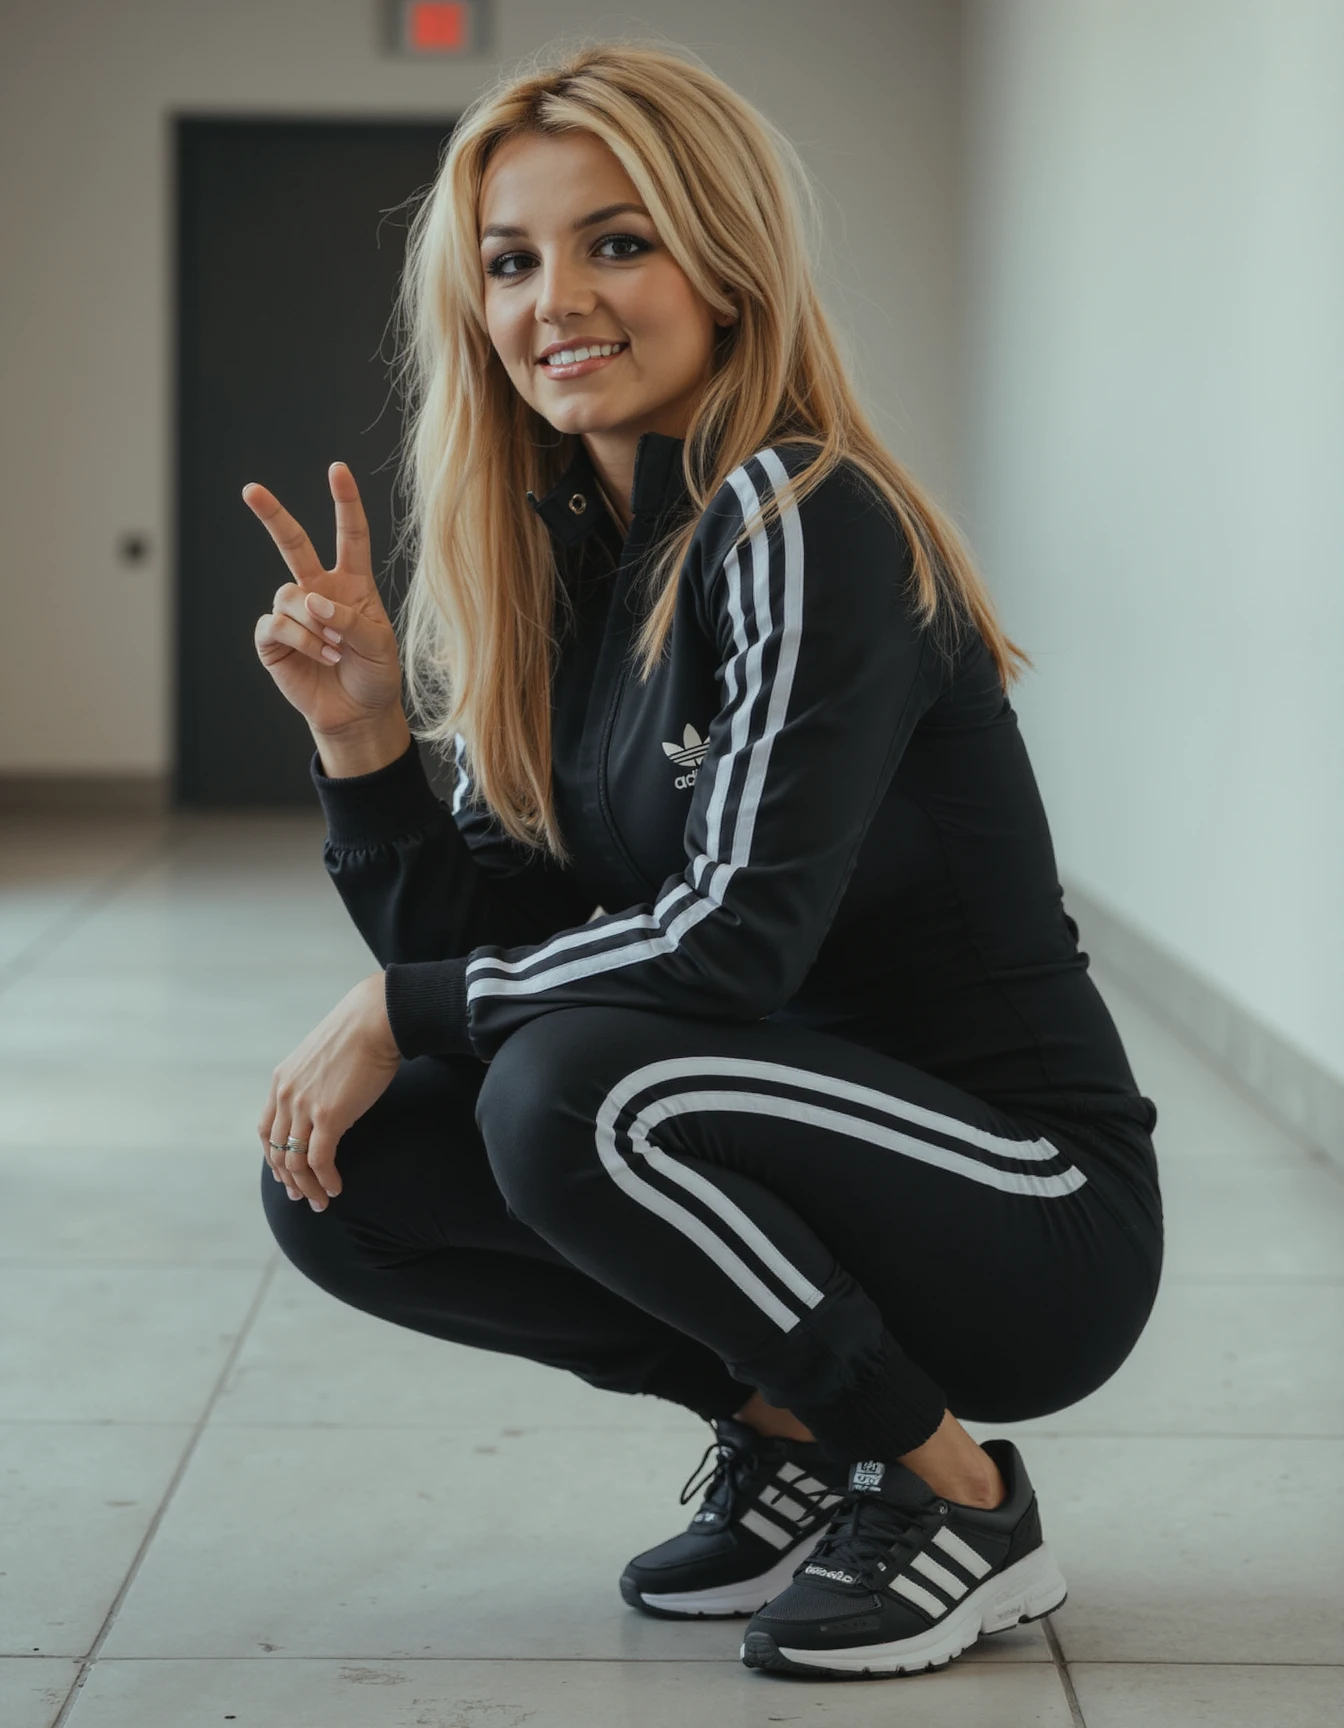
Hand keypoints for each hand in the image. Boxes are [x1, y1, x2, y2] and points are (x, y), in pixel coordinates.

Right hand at [245, 462, 404, 740]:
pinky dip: (301, 640)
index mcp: (352, 583)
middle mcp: (319, 590)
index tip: (337, 469)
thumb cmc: (375, 674)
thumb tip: (313, 601)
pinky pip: (277, 625)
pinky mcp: (274, 640)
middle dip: (272, 515)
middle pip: (293, 543)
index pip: (350, 535)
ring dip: (313, 623)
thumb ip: (352, 620)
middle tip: (250, 490)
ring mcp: (294, 614)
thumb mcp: (380, 645)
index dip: (345, 502)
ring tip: (335, 650)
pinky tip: (321, 657)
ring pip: (289, 595)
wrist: (358, 713)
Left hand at [259, 973, 401, 1209]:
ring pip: (295, 1162)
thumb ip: (315, 1083)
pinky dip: (325, 1179)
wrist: (375, 1020)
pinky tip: (335, 1188)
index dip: (274, 1158)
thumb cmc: (360, 1033)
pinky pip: (319, 1159)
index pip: (267, 1130)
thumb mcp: (323, 1058)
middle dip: (288, 1180)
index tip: (287, 1175)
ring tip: (320, 1202)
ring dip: (307, 1187)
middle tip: (301, 1196)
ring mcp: (304, 1106)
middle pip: (277, 1151)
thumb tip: (329, 1101)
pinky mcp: (328, 1116)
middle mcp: (286, 1095)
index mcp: (282, 1081)